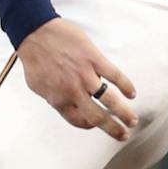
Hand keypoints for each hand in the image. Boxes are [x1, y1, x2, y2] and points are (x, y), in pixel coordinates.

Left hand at [16, 17, 138, 139]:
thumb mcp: (37, 86)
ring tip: (133, 120)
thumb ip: (52, 97)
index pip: (78, 120)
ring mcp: (85, 75)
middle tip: (124, 135)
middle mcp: (73, 91)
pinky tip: (132, 93)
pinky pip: (115, 76)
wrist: (35, 33)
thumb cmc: (35, 58)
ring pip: (110, 100)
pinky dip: (126, 86)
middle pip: (98, 117)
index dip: (90, 125)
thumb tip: (62, 105)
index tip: (97, 126)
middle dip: (113, 129)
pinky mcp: (94, 59)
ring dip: (124, 113)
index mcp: (58, 99)